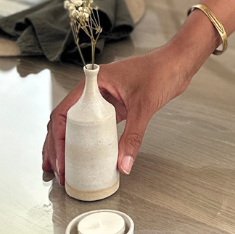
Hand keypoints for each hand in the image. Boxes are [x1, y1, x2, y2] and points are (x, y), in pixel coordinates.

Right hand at [41, 47, 189, 183]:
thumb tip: (124, 163)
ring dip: (67, 145)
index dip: (58, 140)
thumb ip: (133, 137)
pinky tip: (85, 156)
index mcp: (94, 82)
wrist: (178, 63)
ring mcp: (103, 98)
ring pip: (76, 124)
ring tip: (62, 167)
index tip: (61, 160)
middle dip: (56, 146)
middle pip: (65, 120)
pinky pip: (94, 126)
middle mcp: (94, 89)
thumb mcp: (144, 106)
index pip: (65, 113)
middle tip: (57, 170)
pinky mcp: (114, 106)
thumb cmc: (161, 70)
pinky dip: (87, 141)